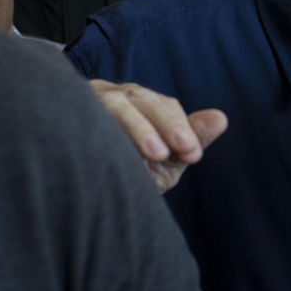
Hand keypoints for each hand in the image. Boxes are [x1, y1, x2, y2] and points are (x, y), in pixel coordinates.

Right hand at [90, 79, 227, 192]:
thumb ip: (191, 138)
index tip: (193, 153)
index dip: (181, 126)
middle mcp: (115, 97)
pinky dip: (99, 130)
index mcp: (140, 103)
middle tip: (184, 150)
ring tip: (155, 153)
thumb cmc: (131, 171)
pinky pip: (84, 116)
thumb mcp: (166, 160)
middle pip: (142, 100)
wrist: (85, 193)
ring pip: (115, 103)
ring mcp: (89, 102)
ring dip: (137, 126)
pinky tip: (110, 150)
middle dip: (167, 123)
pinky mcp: (68, 114)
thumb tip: (221, 118)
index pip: (164, 106)